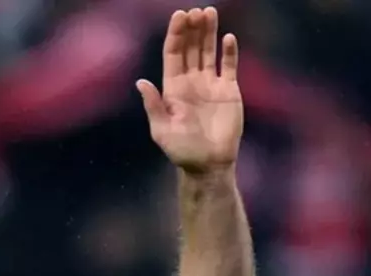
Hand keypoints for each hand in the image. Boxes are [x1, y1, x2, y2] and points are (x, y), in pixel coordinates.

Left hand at [137, 7, 243, 174]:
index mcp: (173, 88)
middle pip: (191, 48)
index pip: (174, 53)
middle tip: (196, 11)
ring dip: (209, 32)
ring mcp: (211, 84)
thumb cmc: (182, 151)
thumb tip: (140, 82)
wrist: (209, 165)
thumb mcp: (162, 130)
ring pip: (209, 51)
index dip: (176, 34)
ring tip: (210, 12)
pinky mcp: (229, 90)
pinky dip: (230, 52)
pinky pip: (229, 66)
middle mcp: (191, 81)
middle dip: (193, 28)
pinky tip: (228, 37)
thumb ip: (153, 106)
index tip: (179, 15)